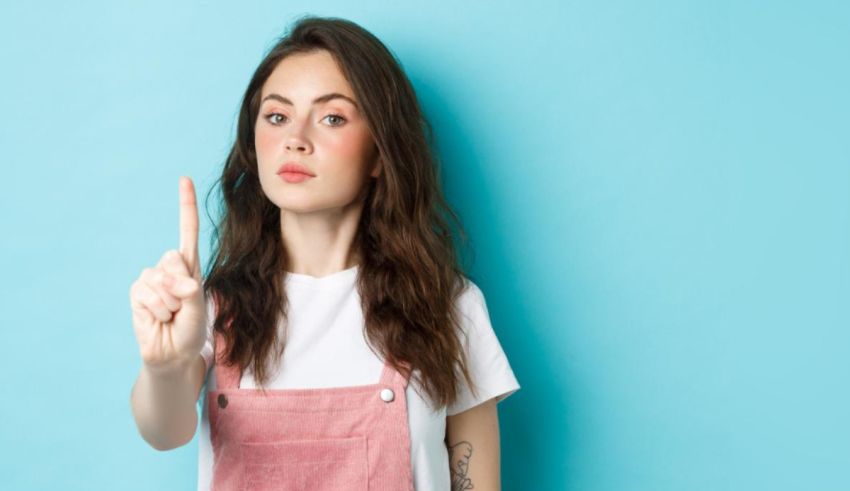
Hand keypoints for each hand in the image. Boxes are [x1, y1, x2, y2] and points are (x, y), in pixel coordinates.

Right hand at [129, 176, 207, 373]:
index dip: (185, 205)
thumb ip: (190, 291)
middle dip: (182, 287)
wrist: (174, 353)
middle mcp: (169, 268)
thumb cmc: (191, 330)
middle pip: (174, 259)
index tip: (184, 179)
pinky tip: (158, 318)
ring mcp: (151, 279)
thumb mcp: (199, 308)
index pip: (187, 231)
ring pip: (160, 280)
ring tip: (172, 315)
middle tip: (183, 306)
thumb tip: (180, 283)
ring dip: (170, 304)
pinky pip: (147, 294)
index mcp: (189, 266)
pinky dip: (157, 310)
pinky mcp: (137, 292)